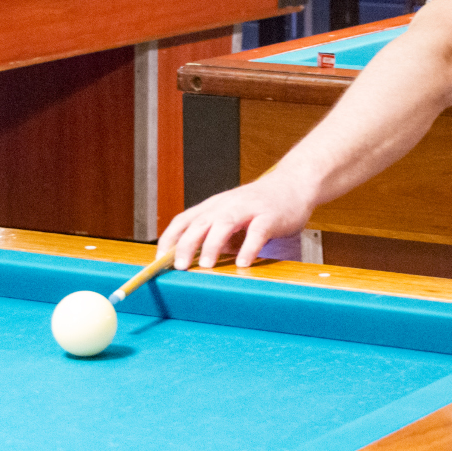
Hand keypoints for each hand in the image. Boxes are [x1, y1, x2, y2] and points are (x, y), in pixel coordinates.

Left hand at [158, 172, 315, 269]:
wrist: (293, 184)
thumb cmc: (259, 205)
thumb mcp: (231, 216)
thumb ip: (215, 235)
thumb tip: (194, 260)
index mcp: (213, 206)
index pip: (183, 220)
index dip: (169, 239)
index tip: (159, 260)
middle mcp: (226, 205)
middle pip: (200, 223)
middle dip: (186, 244)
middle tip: (178, 266)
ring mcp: (248, 209)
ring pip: (224, 224)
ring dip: (212, 245)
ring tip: (205, 265)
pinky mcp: (270, 216)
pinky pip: (257, 232)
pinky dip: (248, 247)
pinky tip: (243, 263)